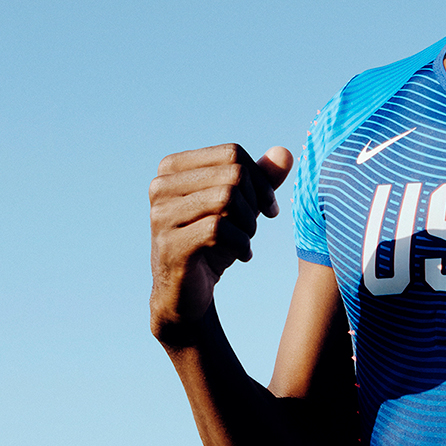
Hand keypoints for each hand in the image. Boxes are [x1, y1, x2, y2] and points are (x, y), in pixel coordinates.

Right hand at [148, 144, 293, 344]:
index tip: (268, 206)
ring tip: (247, 240)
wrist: (185, 293)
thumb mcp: (239, 208)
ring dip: (249, 224)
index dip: (260, 179)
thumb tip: (285, 153)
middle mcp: (160, 186)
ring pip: (227, 197)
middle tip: (254, 228)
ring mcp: (161, 216)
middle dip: (255, 203)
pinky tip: (244, 255)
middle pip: (233, 174)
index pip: (231, 153)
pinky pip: (219, 228)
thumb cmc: (211, 244)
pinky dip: (242, 243)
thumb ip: (259, 179)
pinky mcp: (170, 245)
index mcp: (172, 168)